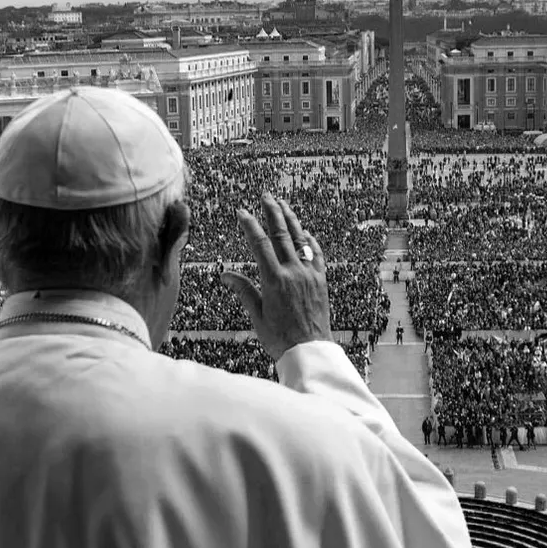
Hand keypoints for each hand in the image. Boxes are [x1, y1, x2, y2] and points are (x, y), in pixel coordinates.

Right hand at [221, 193, 331, 360]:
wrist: (310, 351)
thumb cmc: (280, 338)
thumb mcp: (257, 315)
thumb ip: (243, 290)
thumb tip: (225, 275)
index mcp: (274, 280)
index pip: (260, 244)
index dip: (250, 225)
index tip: (242, 211)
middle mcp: (294, 272)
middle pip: (282, 234)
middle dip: (272, 212)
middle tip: (266, 196)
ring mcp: (310, 275)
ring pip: (300, 240)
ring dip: (291, 220)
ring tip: (283, 205)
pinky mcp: (321, 280)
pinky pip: (317, 254)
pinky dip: (310, 241)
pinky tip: (305, 232)